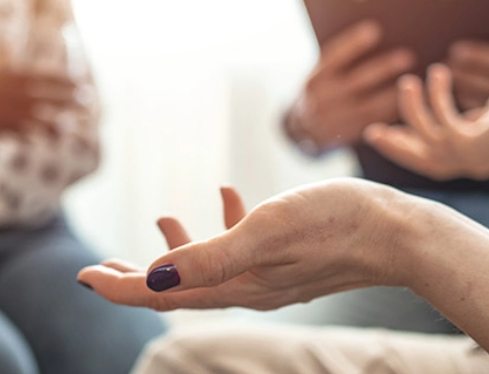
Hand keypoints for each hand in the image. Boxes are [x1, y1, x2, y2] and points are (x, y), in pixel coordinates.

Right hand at [0, 51, 80, 156]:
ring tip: (73, 124)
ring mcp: (9, 112)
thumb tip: (6, 45)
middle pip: (51, 96)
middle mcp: (14, 93)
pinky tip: (50, 137)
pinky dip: (40, 134)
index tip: (80, 82)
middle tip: (87, 102)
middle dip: (71, 99)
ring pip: (44, 117)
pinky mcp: (2, 129)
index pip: (47, 77)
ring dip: (60, 120)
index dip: (66, 80)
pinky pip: (28, 133)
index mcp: (11, 75)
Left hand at [78, 180, 443, 310]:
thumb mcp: (267, 231)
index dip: (120, 286)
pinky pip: (245, 248)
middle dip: (137, 277)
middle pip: (178, 289)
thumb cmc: (338, 224)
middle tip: (100, 266)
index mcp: (236, 286)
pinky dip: (225, 226)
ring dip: (179, 250)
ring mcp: (272, 276)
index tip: (83, 275)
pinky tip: (229, 193)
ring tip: (163, 220)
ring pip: (210, 269)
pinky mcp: (293, 259)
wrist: (404, 234)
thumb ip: (211, 255)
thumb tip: (155, 276)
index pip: (162, 294)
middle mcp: (249, 289)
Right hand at [287, 21, 416, 149]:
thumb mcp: (318, 76)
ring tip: (412, 82)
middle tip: (407, 56)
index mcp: (314, 79)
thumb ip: (338, 62)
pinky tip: (407, 102)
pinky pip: (374, 123)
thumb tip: (372, 34)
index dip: (352, 43)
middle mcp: (323, 98)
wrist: (301, 130)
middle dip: (383, 68)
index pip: (333, 57)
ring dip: (394, 93)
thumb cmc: (318, 93)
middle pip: (357, 81)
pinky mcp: (349, 134)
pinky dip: (391, 112)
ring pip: (371, 106)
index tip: (373, 29)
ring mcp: (336, 119)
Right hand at [363, 65, 488, 180]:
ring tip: (407, 81)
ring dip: (411, 110)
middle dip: (394, 146)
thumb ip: (476, 120)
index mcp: (476, 161)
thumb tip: (463, 115)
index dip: (407, 150)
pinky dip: (434, 96)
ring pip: (425, 138)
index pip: (432, 161)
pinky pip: (441, 119)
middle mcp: (471, 164)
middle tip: (370, 131)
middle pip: (420, 160)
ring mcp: (471, 156)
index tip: (389, 134)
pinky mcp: (474, 142)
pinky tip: (437, 73)